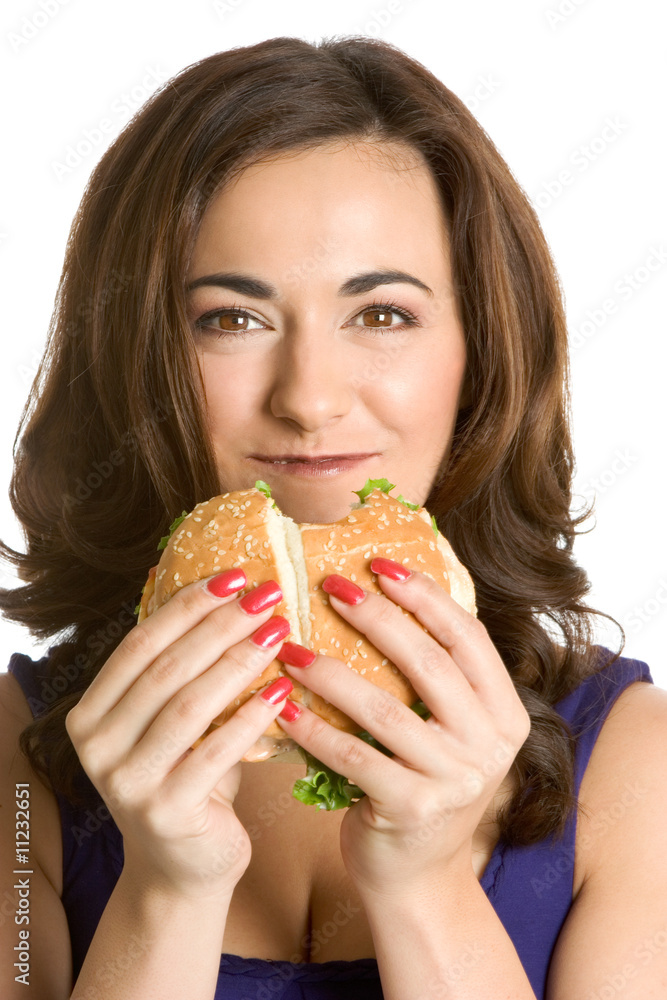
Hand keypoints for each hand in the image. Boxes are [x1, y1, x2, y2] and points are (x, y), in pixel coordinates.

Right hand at [65, 570, 292, 899]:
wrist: (183, 867)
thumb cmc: (187, 777)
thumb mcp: (172, 723)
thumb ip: (182, 673)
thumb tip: (232, 594)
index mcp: (92, 713)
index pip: (140, 643)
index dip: (187, 605)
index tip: (234, 575)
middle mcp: (97, 746)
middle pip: (165, 668)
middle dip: (220, 625)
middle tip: (267, 595)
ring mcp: (126, 782)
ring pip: (187, 705)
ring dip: (238, 661)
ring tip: (279, 632)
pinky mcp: (165, 811)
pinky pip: (215, 752)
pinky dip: (251, 717)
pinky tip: (283, 690)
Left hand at [275, 560, 530, 897]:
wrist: (419, 878)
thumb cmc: (423, 787)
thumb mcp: (449, 732)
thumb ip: (436, 680)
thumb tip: (383, 596)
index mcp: (504, 713)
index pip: (468, 637)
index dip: (425, 596)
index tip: (380, 564)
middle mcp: (489, 744)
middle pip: (429, 663)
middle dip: (376, 618)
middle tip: (330, 586)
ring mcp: (456, 780)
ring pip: (386, 709)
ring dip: (332, 672)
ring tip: (290, 646)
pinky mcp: (413, 810)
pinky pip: (354, 757)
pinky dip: (314, 728)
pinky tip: (282, 704)